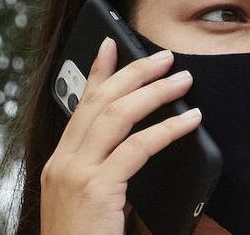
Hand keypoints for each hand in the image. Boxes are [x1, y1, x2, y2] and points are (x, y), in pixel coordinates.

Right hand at [40, 37, 201, 234]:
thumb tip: (143, 146)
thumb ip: (111, 176)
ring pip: (116, 115)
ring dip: (154, 92)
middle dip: (133, 73)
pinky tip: (189, 121)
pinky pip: (137, 148)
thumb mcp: (95, 205)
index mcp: (60, 165)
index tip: (111, 44)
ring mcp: (75, 175)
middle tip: (164, 58)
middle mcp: (62, 164)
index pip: (80, 106)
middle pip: (99, 102)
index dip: (97, 72)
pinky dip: (167, 129)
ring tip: (182, 80)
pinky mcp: (96, 190)